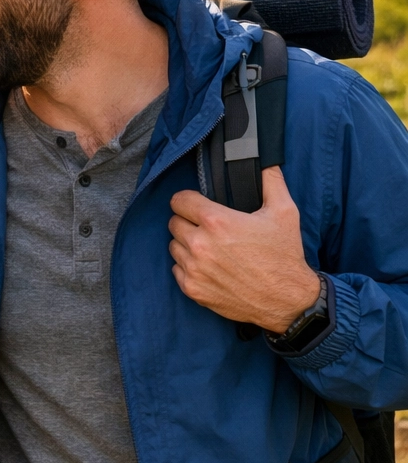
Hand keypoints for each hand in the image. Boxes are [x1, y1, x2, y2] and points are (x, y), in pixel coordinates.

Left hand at [168, 166, 318, 332]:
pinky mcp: (192, 289)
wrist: (288, 300)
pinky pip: (176, 269)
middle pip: (174, 222)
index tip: (196, 204)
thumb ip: (271, 181)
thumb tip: (266, 161)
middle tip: (207, 227)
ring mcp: (194, 268)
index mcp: (217, 222)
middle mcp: (200, 244)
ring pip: (174, 245)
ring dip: (186, 243)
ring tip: (209, 247)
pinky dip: (187, 266)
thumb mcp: (284, 212)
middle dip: (187, 221)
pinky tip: (208, 265)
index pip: (179, 200)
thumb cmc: (285, 255)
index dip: (188, 200)